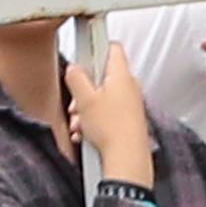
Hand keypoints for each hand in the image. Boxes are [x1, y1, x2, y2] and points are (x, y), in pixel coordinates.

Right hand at [65, 50, 155, 188]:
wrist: (127, 160)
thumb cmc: (113, 131)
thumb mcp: (84, 98)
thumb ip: (76, 77)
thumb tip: (74, 69)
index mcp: (121, 74)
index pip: (111, 46)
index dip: (95, 46)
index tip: (83, 52)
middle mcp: (130, 87)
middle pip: (102, 76)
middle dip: (85, 87)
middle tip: (78, 98)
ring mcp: (131, 105)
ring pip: (103, 97)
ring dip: (87, 108)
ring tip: (81, 121)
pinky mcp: (129, 121)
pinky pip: (108, 114)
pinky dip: (95, 121)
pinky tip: (87, 132)